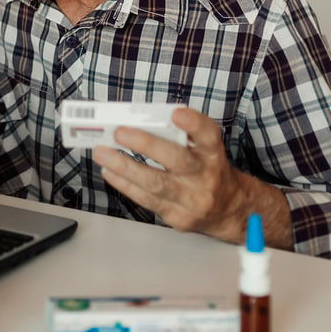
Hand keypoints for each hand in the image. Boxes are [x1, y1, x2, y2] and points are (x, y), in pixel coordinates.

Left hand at [92, 107, 268, 244]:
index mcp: (213, 154)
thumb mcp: (204, 150)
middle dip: (145, 145)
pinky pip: (146, 200)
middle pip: (177, 160)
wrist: (228, 210)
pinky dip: (125, 185)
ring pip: (155, 183)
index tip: (176, 114)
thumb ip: (180, 136)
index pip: (208, 136)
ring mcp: (192, 200)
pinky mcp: (178, 217)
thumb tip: (139, 121)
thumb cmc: (208, 172)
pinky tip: (110, 172)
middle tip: (119, 133)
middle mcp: (206, 176)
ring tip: (103, 153)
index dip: (194, 124)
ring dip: (124, 167)